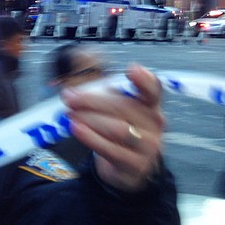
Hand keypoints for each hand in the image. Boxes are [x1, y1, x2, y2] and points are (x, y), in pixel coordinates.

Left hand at [62, 64, 164, 192]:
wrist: (125, 166)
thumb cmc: (118, 127)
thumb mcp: (110, 104)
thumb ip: (97, 83)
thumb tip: (77, 58)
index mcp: (150, 103)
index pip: (153, 89)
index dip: (144, 80)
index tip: (132, 70)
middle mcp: (154, 123)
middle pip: (125, 107)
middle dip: (94, 101)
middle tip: (71, 98)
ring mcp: (148, 145)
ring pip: (118, 129)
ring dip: (90, 119)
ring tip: (70, 114)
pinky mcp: (134, 164)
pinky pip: (111, 150)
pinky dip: (91, 138)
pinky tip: (76, 129)